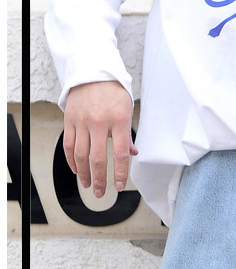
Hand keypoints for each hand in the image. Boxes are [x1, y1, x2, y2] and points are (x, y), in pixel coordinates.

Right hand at [63, 81, 137, 197]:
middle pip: (97, 158)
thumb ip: (127, 135)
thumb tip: (133, 154)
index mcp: (118, 120)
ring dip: (84, 173)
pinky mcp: (70, 121)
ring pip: (80, 155)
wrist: (94, 75)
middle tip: (101, 193)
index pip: (120, 153)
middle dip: (99, 179)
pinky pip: (69, 145)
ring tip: (87, 185)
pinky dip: (72, 160)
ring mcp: (82, 122)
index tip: (119, 186)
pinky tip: (77, 170)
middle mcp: (99, 122)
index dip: (119, 173)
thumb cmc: (114, 94)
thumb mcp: (127, 111)